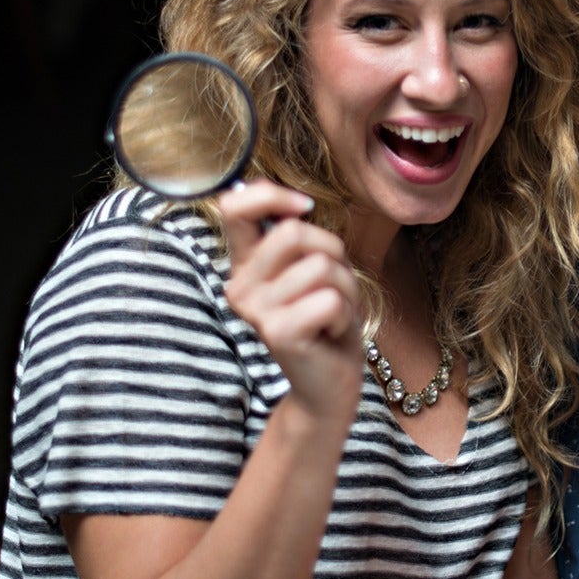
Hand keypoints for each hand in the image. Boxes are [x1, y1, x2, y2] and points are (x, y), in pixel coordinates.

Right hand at [218, 182, 365, 426]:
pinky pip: (330, 299)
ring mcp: (256, 311)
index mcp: (245, 266)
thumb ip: (300, 240)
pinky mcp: (277, 333)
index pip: (234, 207)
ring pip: (321, 266)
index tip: (302, 207)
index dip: (270, 195)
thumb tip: (297, 206)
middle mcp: (241, 286)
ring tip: (331, 313)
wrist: (329, 383)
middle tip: (332, 286)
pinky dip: (344, 313)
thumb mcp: (314, 269)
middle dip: (332, 252)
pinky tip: (330, 332)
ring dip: (344, 288)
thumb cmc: (326, 320)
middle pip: (293, 232)